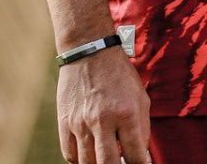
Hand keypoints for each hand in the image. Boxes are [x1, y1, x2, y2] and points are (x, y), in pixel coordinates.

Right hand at [57, 49, 150, 163]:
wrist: (90, 52)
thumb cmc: (119, 75)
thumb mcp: (140, 97)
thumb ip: (141, 128)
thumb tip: (140, 156)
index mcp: (127, 112)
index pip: (135, 154)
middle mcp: (103, 120)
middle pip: (108, 163)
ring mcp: (81, 123)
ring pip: (87, 163)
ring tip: (106, 159)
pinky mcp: (64, 123)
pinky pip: (70, 154)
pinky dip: (81, 160)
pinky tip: (89, 156)